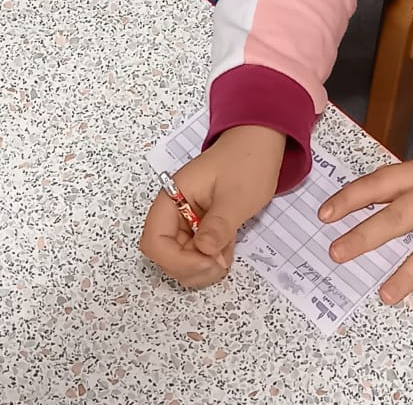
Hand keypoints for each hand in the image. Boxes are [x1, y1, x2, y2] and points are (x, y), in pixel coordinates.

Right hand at [138, 125, 285, 288]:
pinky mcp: (200, 228)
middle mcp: (173, 212)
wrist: (258, 145)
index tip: (207, 260)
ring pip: (179, 260)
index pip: (154, 241)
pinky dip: (209, 262)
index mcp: (172, 198)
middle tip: (220, 262)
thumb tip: (205, 252)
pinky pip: (195, 255)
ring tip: (225, 256)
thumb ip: (218, 226)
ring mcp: (186, 221)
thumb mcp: (236, 197)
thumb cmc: (246, 163)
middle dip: (190, 267)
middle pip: (164, 254)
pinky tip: (226, 251)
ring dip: (200, 268)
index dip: (176, 260)